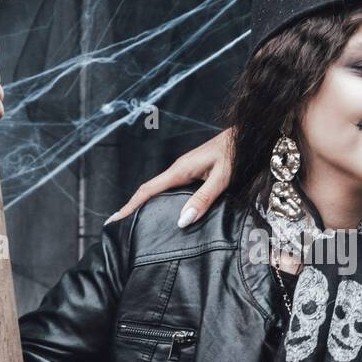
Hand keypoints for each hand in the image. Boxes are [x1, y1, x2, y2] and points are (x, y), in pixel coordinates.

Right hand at [105, 127, 232, 226]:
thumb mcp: (222, 178)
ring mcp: (185, 170)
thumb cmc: (236, 153)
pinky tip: (163, 210)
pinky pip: (171, 188)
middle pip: (149, 190)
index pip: (148, 190)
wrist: (246, 135)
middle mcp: (178, 169)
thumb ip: (203, 199)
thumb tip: (182, 220)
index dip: (130, 205)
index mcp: (180, 169)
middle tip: (120, 226)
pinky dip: (160, 199)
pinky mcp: (192, 171)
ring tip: (136, 221)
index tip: (115, 219)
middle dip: (133, 206)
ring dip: (145, 203)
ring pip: (160, 189)